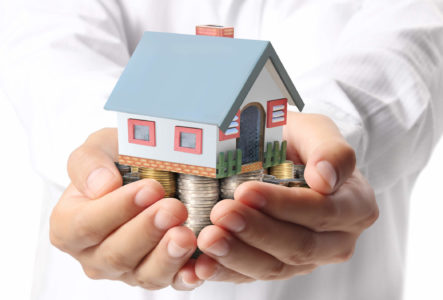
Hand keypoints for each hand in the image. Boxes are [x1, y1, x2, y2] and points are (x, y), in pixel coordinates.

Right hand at [50, 128, 201, 289]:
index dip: (117, 210)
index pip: (86, 226)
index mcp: (69, 225)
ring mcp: (127, 270)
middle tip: (173, 208)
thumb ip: (89, 163)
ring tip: (186, 235)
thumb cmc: (118, 160)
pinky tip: (200, 266)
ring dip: (167, 256)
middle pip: (116, 254)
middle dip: (147, 230)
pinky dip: (186, 276)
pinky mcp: (157, 274)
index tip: (149, 189)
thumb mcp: (99, 147)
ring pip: (144, 275)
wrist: (147, 170)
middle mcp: (95, 255)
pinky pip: (172, 283)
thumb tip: (101, 187)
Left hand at [194, 112, 378, 282]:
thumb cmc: (301, 143)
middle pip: (299, 246)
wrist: (285, 158)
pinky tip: (204, 265)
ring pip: (275, 267)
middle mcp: (337, 240)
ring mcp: (308, 258)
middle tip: (221, 213)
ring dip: (239, 255)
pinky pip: (253, 276)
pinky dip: (227, 272)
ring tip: (209, 238)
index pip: (323, 212)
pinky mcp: (279, 266)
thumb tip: (326, 179)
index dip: (285, 205)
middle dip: (257, 231)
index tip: (246, 191)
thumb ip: (331, 149)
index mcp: (355, 205)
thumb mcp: (317, 131)